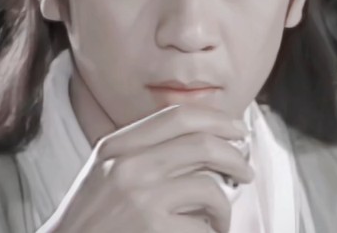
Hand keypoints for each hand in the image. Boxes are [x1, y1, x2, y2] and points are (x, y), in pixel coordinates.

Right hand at [39, 104, 253, 232]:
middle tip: (246, 171)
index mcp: (117, 146)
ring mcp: (139, 197)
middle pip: (202, 145)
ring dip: (224, 208)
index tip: (237, 129)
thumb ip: (143, 152)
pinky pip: (202, 227)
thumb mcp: (106, 172)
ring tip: (218, 220)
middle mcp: (127, 165)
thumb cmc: (91, 219)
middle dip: (235, 158)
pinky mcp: (151, 228)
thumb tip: (204, 143)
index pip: (177, 115)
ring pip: (209, 188)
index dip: (216, 118)